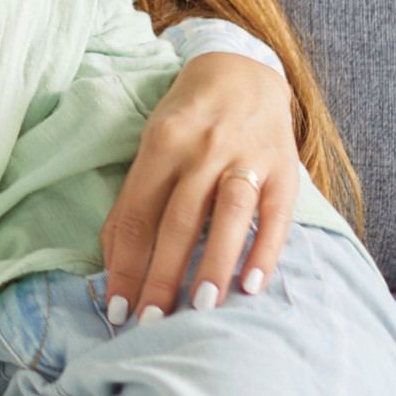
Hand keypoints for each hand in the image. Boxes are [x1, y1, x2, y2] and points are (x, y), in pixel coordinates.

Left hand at [101, 52, 300, 321]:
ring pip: (226, 215)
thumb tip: (111, 260)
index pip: (136, 214)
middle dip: (161, 276)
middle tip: (151, 323)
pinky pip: (274, 216)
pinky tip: (251, 286)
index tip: (116, 308)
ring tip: (199, 309)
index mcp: (160, 144)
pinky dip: (263, 251)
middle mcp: (202, 150)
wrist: (243, 72)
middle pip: (177, 221)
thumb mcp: (151, 147)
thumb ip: (134, 200)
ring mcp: (245, 158)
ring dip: (212, 263)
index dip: (124, 265)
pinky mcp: (284, 170)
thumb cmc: (186, 119)